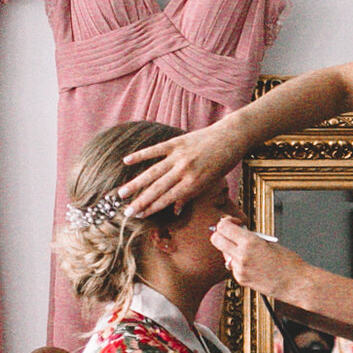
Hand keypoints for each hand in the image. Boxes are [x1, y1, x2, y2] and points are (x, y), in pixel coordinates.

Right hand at [120, 124, 243, 217]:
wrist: (230, 137)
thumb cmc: (222, 163)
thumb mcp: (210, 183)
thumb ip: (190, 196)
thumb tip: (175, 211)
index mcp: (194, 183)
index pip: (168, 199)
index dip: (152, 208)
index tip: (138, 216)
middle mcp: (184, 171)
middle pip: (157, 189)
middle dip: (141, 201)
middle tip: (125, 212)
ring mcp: (179, 156)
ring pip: (153, 172)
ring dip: (136, 183)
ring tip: (122, 193)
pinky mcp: (176, 142)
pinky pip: (155, 150)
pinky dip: (141, 155)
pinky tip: (126, 161)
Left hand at [212, 219, 317, 302]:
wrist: (296, 283)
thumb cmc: (289, 263)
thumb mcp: (269, 242)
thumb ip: (251, 236)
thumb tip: (238, 232)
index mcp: (249, 242)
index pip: (223, 227)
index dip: (227, 222)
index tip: (234, 223)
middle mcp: (241, 256)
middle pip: (216, 239)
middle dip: (221, 234)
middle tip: (232, 234)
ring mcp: (239, 269)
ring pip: (224, 254)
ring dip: (230, 249)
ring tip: (247, 250)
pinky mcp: (241, 279)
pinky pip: (232, 266)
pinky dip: (238, 262)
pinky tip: (251, 262)